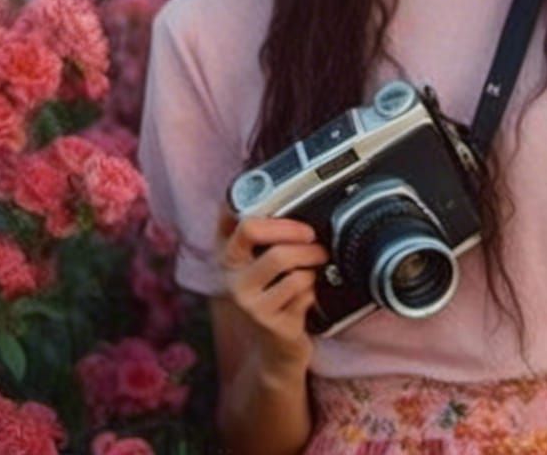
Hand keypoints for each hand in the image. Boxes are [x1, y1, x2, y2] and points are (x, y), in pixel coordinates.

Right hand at [214, 204, 328, 374]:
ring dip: (311, 257)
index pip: (234, 217)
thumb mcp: (259, 264)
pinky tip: (309, 295)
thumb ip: (263, 233)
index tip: (291, 207)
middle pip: (253, 230)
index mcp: (227, 256)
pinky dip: (313, 286)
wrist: (277, 352)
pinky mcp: (268, 322)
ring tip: (319, 260)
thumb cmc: (273, 298)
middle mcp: (230, 277)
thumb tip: (279, 193)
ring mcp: (247, 301)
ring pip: (282, 258)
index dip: (264, 206)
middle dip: (291, 228)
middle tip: (312, 236)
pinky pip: (301, 289)